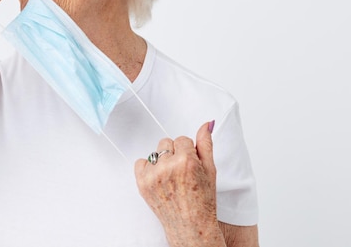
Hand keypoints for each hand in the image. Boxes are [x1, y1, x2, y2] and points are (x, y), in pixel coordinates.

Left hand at [134, 121, 224, 246]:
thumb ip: (206, 144)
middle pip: (166, 142)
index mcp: (186, 162)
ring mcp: (153, 176)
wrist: (191, 226)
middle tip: (181, 172)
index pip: (182, 139)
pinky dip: (148, 169)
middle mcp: (168, 167)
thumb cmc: (203, 201)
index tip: (190, 164)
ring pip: (155, 152)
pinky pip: (140, 162)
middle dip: (174, 153)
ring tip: (171, 178)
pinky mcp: (142, 184)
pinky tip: (159, 179)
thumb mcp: (210, 170)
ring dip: (162, 161)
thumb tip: (206, 124)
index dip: (188, 152)